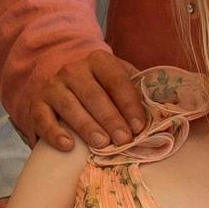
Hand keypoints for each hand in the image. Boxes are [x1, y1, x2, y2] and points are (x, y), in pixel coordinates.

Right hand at [28, 50, 147, 149]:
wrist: (64, 84)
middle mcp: (73, 70)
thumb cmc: (102, 89)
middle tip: (123, 140)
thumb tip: (171, 109)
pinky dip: (54, 132)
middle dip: (111, 119)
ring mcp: (53, 86)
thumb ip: (141, 92)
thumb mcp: (121, 82)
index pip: (116, 81)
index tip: (139, 126)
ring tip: (101, 144)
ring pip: (70, 106)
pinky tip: (68, 145)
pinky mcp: (37, 104)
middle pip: (94, 95)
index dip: (129, 104)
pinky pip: (43, 118)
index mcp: (99, 61)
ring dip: (87, 126)